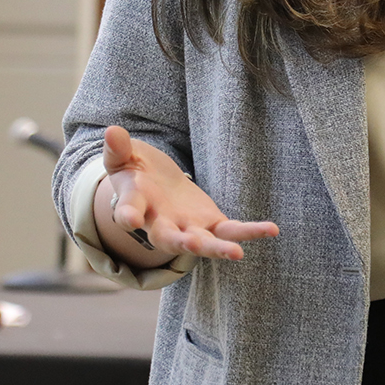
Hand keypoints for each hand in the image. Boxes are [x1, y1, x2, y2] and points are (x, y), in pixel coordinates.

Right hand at [93, 126, 278, 266]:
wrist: (153, 185)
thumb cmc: (135, 171)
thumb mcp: (123, 157)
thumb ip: (118, 149)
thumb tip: (112, 131)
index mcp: (135, 206)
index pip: (128, 211)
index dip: (127, 215)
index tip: (129, 219)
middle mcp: (160, 224)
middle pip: (168, 239)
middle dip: (180, 243)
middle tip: (193, 247)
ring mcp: (187, 228)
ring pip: (202, 243)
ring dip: (217, 248)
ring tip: (236, 253)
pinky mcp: (210, 224)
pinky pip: (231, 231)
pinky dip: (250, 232)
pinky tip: (272, 230)